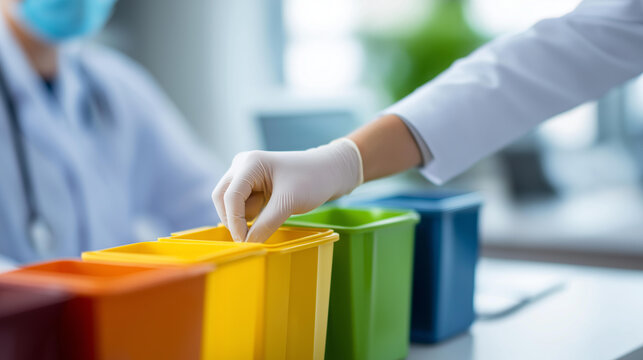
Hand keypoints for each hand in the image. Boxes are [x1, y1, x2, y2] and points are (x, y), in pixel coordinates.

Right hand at [212, 139, 362, 242]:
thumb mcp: (288, 204)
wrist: (329, 172)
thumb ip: (265, 225)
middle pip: (222, 198)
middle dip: (233, 219)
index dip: (235, 222)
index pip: (230, 197)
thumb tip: (248, 245)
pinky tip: (269, 211)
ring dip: (244, 216)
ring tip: (271, 214)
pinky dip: (250, 214)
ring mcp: (245, 174)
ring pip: (230, 203)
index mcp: (249, 164)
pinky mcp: (251, 184)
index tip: (245, 242)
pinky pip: (241, 204)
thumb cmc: (312, 181)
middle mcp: (242, 165)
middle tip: (250, 236)